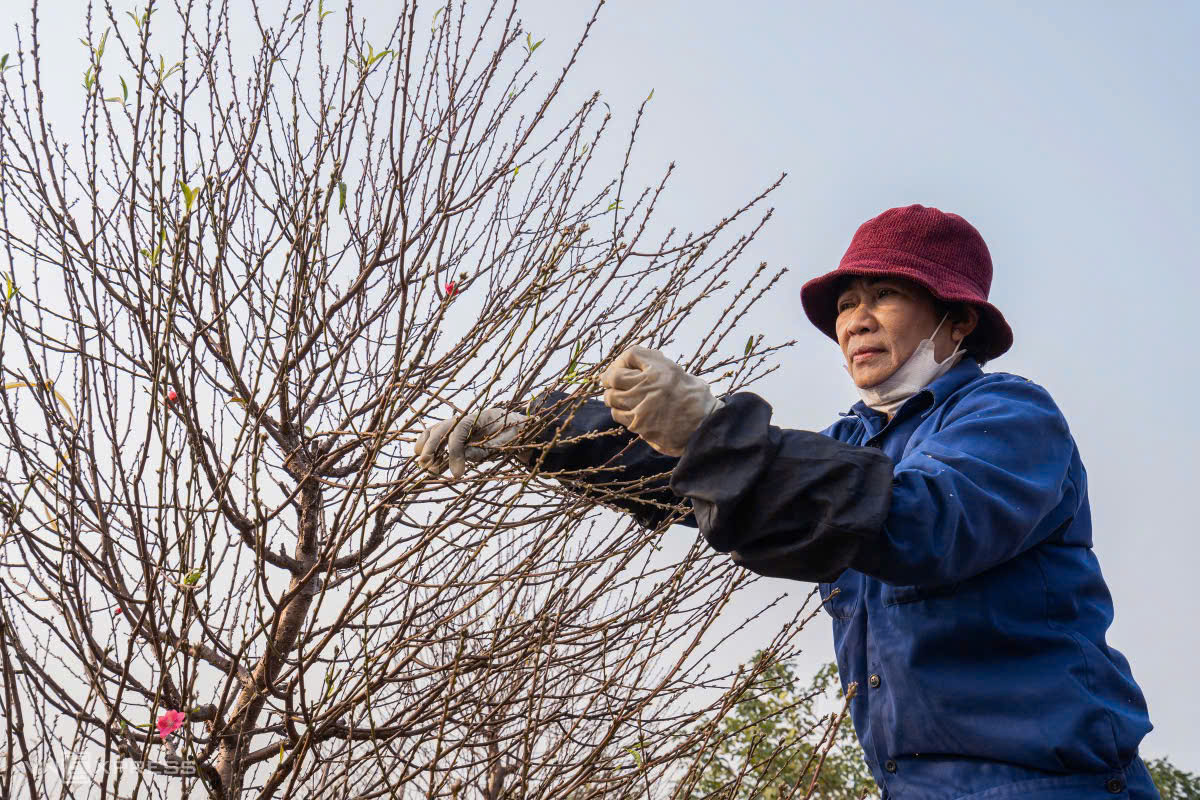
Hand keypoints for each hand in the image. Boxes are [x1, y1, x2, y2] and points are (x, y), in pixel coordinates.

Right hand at [414, 407, 529, 477]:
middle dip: (432, 447)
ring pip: (435, 432)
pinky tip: (428, 464)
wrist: (512, 426)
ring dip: (426, 448)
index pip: (459, 431)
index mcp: (478, 418)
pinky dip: (429, 450)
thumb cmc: (510, 433)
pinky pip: (437, 440)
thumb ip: (483, 449)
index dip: (454, 451)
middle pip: (441, 429)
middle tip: (427, 465)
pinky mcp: (454, 436)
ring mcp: (457, 427)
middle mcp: (463, 420)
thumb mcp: (502, 442)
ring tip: (425, 466)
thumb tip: (464, 456)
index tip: (457, 473)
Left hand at [600, 346, 720, 456]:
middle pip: (614, 376)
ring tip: (622, 398)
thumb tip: (627, 362)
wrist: (706, 427)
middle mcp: (649, 385)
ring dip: (614, 397)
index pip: (630, 354)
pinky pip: (619, 415)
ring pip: (612, 397)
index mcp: (661, 369)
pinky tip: (631, 412)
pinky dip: (620, 413)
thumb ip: (654, 363)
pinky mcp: (640, 424)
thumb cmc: (694, 399)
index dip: (621, 361)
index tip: (621, 367)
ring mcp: (642, 406)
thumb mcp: (678, 372)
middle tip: (612, 383)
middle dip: (610, 379)